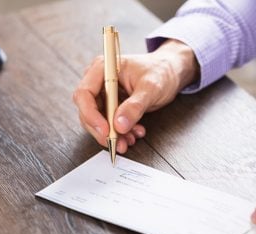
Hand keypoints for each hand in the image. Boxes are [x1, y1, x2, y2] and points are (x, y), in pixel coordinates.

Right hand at [73, 39, 198, 152]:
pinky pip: (109, 123)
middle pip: (87, 110)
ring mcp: (104, 94)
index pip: (84, 94)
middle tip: (117, 143)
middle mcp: (99, 81)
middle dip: (102, 130)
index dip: (91, 115)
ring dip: (112, 134)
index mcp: (103, 68)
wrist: (170, 73)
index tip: (106, 131)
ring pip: (98, 120)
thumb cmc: (161, 71)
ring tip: (129, 140)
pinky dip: (119, 132)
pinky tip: (133, 134)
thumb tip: (119, 124)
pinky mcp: (111, 105)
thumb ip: (135, 106)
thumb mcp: (151, 88)